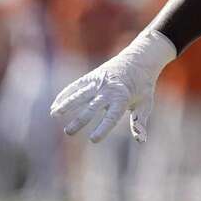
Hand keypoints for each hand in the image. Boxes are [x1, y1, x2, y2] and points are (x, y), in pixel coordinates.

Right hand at [50, 30, 175, 142]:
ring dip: (66, 104)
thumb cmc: (143, 86)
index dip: (103, 128)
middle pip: (92, 107)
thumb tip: (141, 141)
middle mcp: (109, 90)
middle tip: (68, 132)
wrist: (140, 59)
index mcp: (123, 98)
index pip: (112, 117)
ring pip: (80, 94)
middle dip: (80, 120)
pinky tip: (55, 104)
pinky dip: (65, 94)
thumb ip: (140, 121)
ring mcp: (99, 82)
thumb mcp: (146, 103)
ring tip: (54, 115)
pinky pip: (76, 86)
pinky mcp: (92, 76)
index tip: (93, 139)